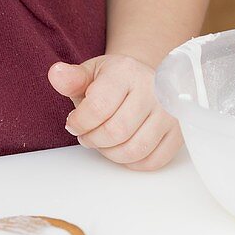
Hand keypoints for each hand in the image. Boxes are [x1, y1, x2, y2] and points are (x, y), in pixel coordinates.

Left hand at [48, 54, 181, 170]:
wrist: (145, 80)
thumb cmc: (113, 80)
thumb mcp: (90, 73)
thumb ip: (71, 78)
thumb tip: (56, 74)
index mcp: (126, 71)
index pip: (98, 107)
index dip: (79, 123)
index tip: (73, 124)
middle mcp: (152, 89)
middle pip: (116, 132)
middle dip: (93, 140)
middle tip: (87, 136)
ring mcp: (169, 111)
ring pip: (135, 150)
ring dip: (111, 154)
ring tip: (103, 143)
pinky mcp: (178, 131)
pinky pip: (154, 161)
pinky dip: (133, 163)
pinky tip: (123, 149)